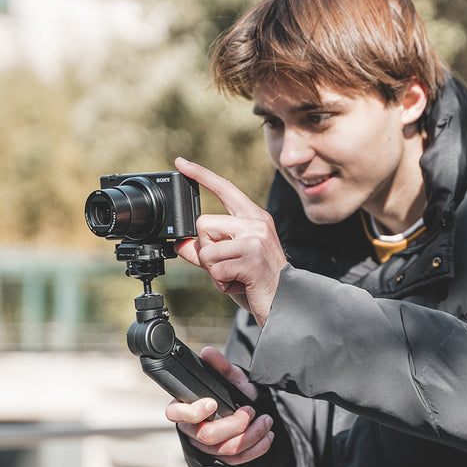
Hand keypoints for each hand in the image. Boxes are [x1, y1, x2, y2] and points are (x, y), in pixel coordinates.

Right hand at [165, 347, 274, 464]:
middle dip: (233, 424)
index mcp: (186, 406)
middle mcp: (192, 429)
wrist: (245, 406)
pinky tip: (267, 436)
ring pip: (224, 450)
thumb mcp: (228, 376)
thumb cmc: (230, 390)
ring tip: (266, 421)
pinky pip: (237, 460)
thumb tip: (208, 352)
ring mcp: (206, 446)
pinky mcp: (222, 457)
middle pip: (206, 435)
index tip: (213, 403)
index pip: (175, 413)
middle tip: (250, 410)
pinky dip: (256, 449)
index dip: (192, 412)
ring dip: (250, 436)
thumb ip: (220, 365)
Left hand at [174, 157, 286, 326]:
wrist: (286, 304)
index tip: (181, 162)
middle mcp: (256, 223)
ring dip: (213, 271)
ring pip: (206, 249)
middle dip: (207, 251)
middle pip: (204, 224)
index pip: (225, 189)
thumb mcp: (230, 262)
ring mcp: (255, 240)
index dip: (201, 175)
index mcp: (254, 218)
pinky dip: (220, 283)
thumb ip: (206, 251)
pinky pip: (215, 268)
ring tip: (235, 277)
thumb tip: (180, 244)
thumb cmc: (258, 282)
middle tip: (228, 266)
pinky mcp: (251, 259)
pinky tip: (239, 285)